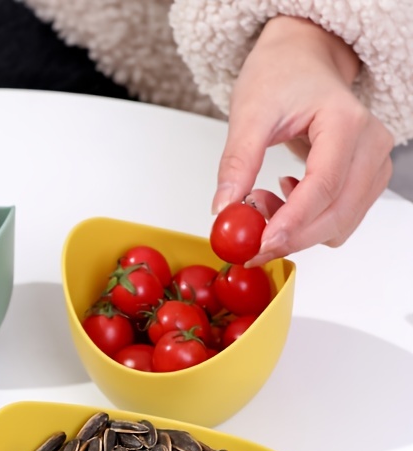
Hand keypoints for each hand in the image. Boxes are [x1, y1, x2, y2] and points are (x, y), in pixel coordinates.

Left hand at [212, 15, 394, 264]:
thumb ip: (237, 162)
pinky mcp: (365, 180)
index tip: (261, 243)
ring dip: (296, 230)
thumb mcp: (249, 113)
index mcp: (345, 122)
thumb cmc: (281, 77)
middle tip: (248, 242)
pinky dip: (305, 224)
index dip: (293, 221)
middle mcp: (370, 145)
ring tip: (261, 201)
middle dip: (290, 236)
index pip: (324, 185)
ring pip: (338, 225)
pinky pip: (338, 220)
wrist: (301, 61)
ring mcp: (373, 165)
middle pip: (337, 213)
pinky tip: (280, 198)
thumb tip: (223, 208)